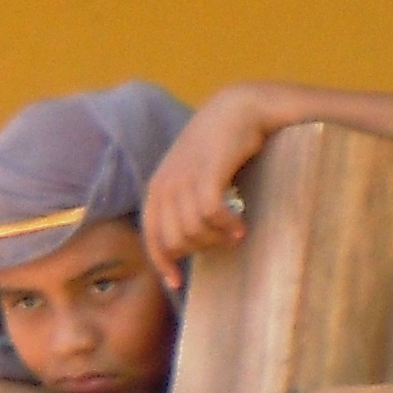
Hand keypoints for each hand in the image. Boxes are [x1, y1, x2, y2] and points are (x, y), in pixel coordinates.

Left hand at [138, 87, 276, 285]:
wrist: (239, 109)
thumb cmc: (220, 148)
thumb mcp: (193, 177)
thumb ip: (185, 205)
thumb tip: (187, 243)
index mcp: (157, 190)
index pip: (151, 238)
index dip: (162, 264)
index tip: (176, 284)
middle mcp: (164, 186)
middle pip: (175, 242)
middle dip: (201, 249)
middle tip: (225, 242)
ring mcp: (183, 180)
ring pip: (193, 232)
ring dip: (218, 239)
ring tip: (236, 232)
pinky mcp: (206, 174)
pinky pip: (210, 215)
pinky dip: (227, 226)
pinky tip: (241, 225)